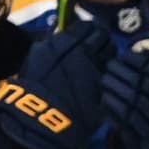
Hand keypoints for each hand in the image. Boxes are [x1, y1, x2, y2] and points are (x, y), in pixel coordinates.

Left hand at [0, 20, 112, 148]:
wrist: (40, 120)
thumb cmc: (76, 116)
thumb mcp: (100, 98)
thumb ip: (103, 77)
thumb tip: (105, 67)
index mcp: (94, 57)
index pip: (107, 42)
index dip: (109, 49)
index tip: (108, 56)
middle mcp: (76, 44)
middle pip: (91, 29)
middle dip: (95, 37)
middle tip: (95, 49)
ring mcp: (55, 43)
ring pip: (72, 30)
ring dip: (77, 37)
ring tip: (77, 52)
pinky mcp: (39, 48)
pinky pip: (55, 40)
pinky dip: (61, 45)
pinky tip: (60, 59)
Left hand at [101, 47, 148, 148]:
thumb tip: (145, 47)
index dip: (140, 61)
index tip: (125, 56)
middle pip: (145, 85)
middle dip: (125, 73)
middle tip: (110, 66)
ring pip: (135, 102)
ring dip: (116, 89)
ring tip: (104, 80)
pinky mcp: (147, 144)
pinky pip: (126, 122)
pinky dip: (113, 110)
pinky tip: (104, 101)